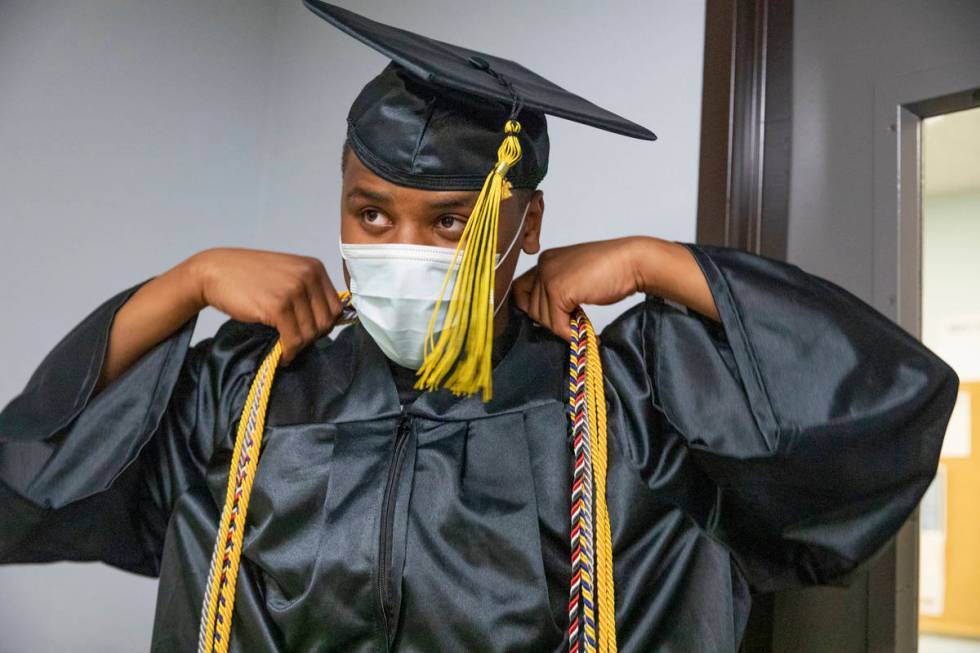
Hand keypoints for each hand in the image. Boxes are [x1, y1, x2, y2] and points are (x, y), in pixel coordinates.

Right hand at [189, 247, 345, 365]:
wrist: (215, 271)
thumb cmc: (250, 276)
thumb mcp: (287, 274)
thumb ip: (309, 291)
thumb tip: (329, 324)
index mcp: (314, 267)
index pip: (336, 307)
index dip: (324, 325)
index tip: (307, 332)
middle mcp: (308, 275)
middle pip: (327, 321)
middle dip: (312, 337)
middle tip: (295, 343)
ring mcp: (294, 290)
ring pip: (311, 333)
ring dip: (299, 347)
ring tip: (286, 349)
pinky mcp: (278, 306)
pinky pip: (294, 340)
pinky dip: (289, 352)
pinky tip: (281, 354)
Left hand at [512, 237, 645, 340]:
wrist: (632, 262)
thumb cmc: (611, 269)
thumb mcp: (576, 276)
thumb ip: (558, 290)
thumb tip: (543, 318)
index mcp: (546, 260)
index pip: (520, 290)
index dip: (531, 308)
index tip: (550, 318)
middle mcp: (543, 265)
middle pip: (530, 307)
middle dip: (549, 320)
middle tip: (571, 321)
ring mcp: (549, 276)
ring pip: (542, 317)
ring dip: (561, 326)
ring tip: (580, 322)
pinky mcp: (559, 289)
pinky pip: (556, 322)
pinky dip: (568, 331)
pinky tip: (583, 328)